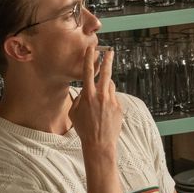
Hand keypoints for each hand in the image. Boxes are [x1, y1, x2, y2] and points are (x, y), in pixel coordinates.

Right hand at [69, 46, 120, 160]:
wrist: (99, 143)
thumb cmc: (84, 128)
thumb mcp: (74, 112)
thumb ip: (79, 98)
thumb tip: (85, 92)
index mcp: (87, 95)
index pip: (87, 72)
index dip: (89, 58)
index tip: (92, 49)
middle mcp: (101, 96)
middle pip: (105, 73)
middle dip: (108, 60)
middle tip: (110, 51)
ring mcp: (112, 101)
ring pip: (110, 86)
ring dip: (106, 86)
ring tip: (100, 99)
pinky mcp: (119, 107)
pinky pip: (114, 98)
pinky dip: (109, 101)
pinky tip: (105, 112)